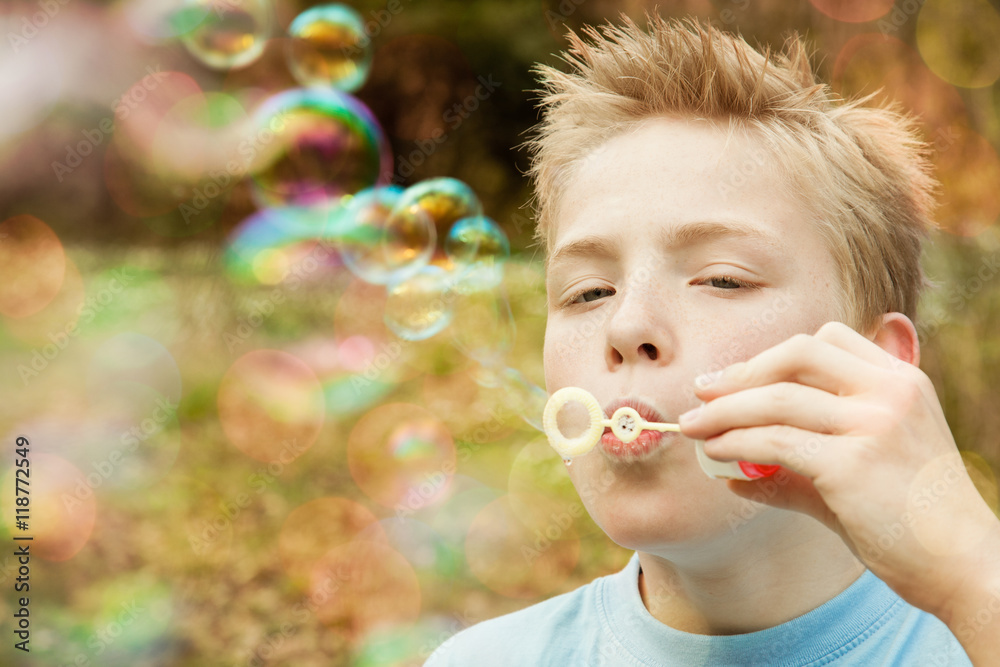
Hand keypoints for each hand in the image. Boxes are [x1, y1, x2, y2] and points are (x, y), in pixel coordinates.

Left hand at [678, 320, 999, 656]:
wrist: (963, 565)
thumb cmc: (910, 521)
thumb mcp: (860, 473)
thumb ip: (798, 463)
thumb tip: (732, 471)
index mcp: (902, 381)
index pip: (827, 340)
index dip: (771, 356)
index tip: (734, 377)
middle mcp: (892, 391)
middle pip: (797, 354)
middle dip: (741, 372)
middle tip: (701, 392)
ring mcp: (876, 424)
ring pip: (776, 399)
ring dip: (724, 412)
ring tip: (693, 427)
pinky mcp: (853, 463)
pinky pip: (774, 440)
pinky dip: (734, 442)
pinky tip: (714, 452)